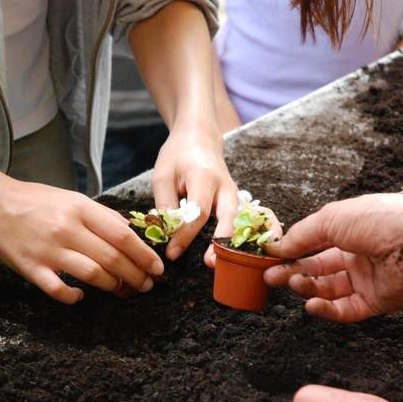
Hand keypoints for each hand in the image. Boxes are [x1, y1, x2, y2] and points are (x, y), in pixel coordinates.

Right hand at [0, 177, 164, 303]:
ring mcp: (49, 250)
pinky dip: (74, 297)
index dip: (144, 254)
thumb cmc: (36, 201)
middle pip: (112, 258)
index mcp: (80, 209)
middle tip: (146, 284)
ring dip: (113, 286)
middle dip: (136, 275)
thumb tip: (130, 232)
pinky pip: (59, 290)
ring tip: (123, 290)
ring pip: (92, 275)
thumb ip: (101, 216)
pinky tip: (81, 296)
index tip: (157, 267)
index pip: (122, 235)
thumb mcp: (72, 199)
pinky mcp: (31, 269)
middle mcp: (67, 229)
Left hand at [151, 128, 238, 266]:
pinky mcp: (236, 200)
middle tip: (209, 263)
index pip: (197, 212)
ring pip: (239, 221)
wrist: (200, 137)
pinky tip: (229, 256)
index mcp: (204, 177)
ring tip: (221, 264)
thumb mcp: (163, 175)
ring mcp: (235, 193)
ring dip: (232, 243)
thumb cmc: (178, 156)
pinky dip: (236, 238)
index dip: (185, 234)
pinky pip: (240, 221)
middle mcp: (225, 186)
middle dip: (220, 242)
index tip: (172, 252)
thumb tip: (167, 234)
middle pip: (229, 217)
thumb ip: (165, 204)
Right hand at [264, 193, 402, 321]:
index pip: (314, 244)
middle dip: (292, 272)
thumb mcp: (331, 218)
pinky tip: (310, 304)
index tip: (270, 257)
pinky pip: (345, 309)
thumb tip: (277, 247)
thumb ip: (302, 235)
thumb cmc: (380, 220)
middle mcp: (357, 255)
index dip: (292, 251)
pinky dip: (326, 310)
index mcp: (349, 230)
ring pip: (328, 289)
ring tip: (292, 284)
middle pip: (317, 269)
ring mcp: (366, 279)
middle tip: (271, 277)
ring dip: (306, 288)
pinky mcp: (375, 301)